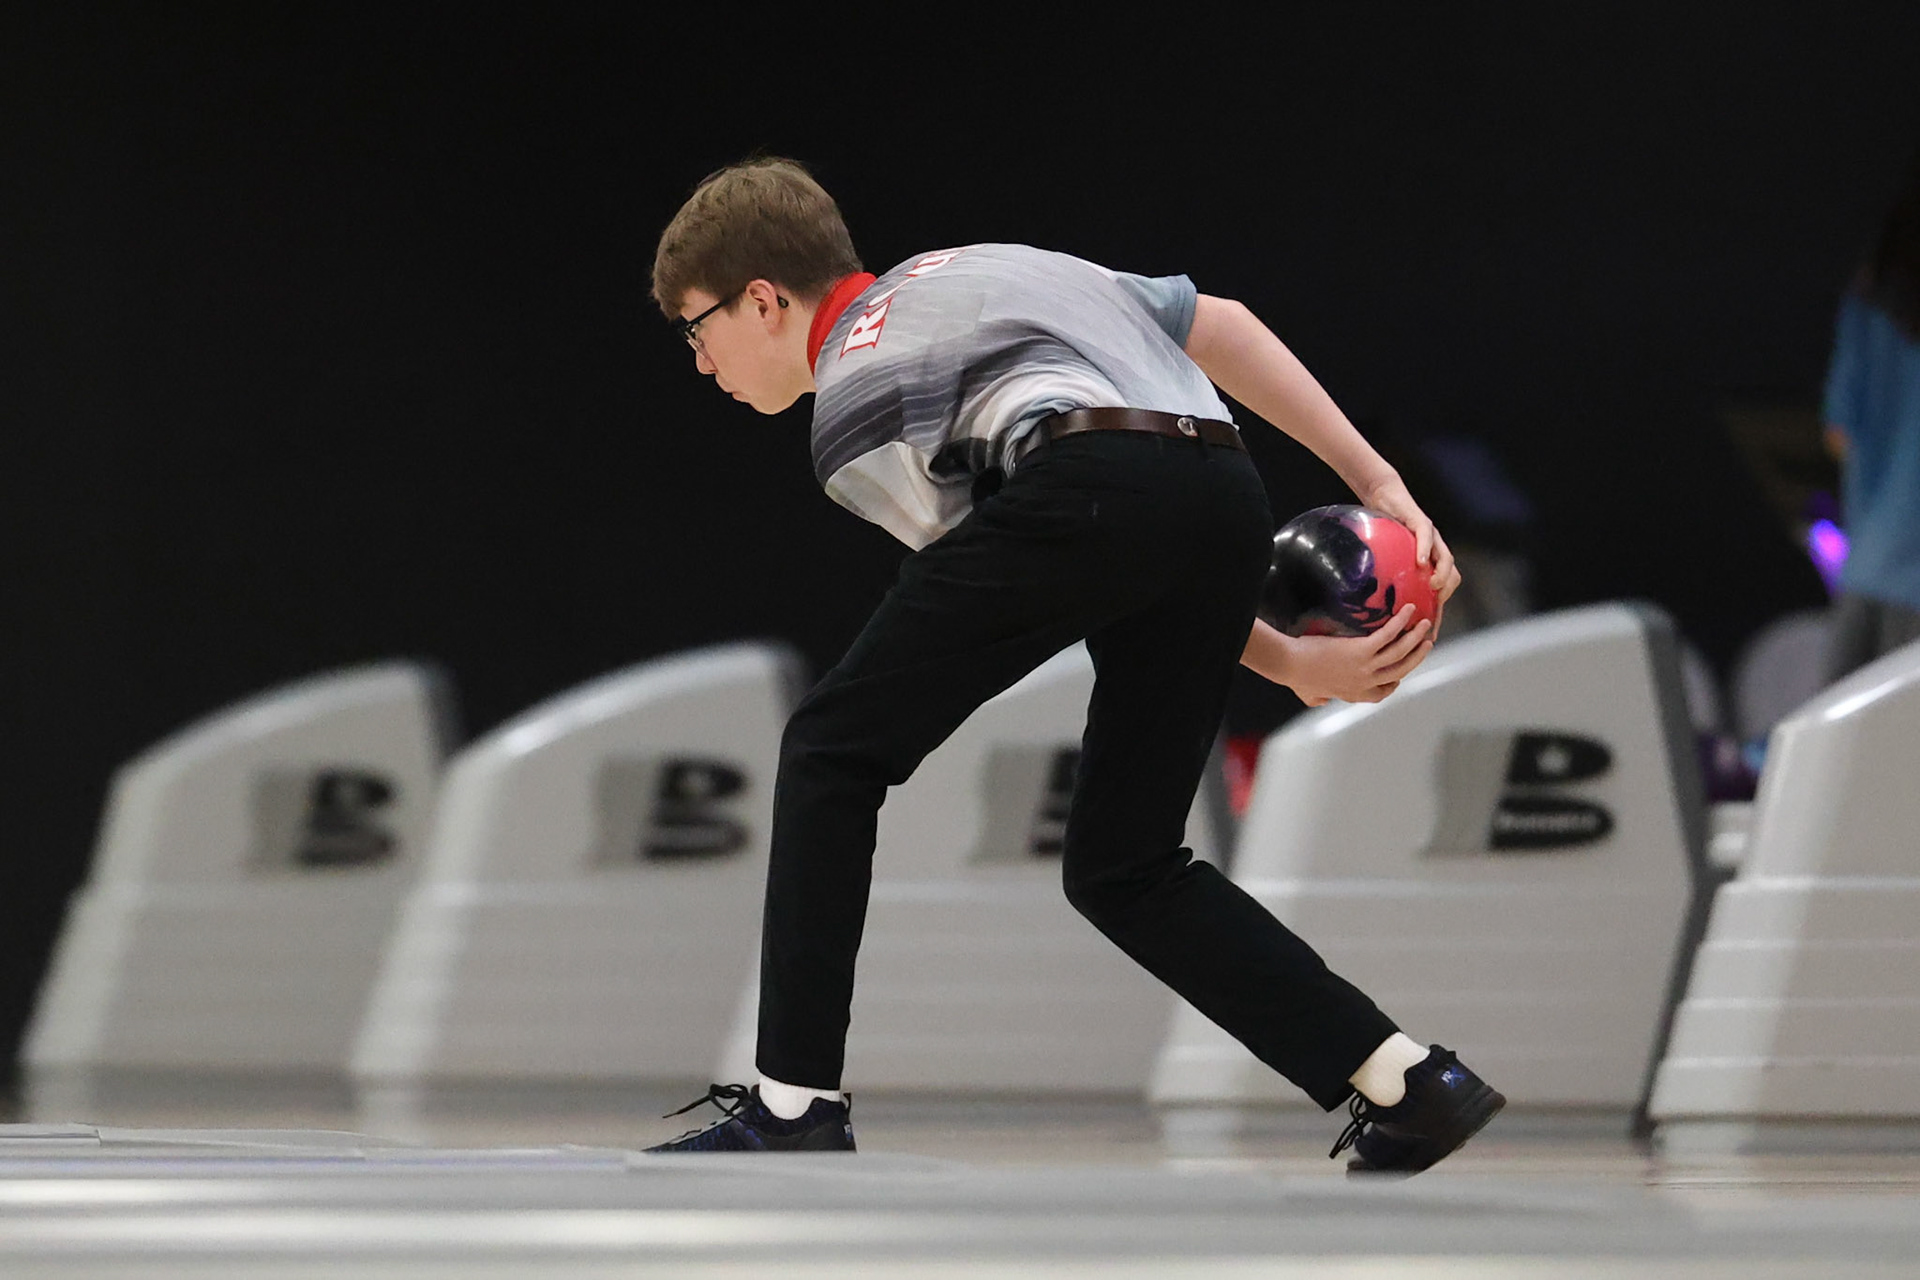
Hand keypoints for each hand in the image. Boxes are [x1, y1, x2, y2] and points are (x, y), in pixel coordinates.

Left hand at [1284, 605, 1433, 705]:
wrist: (1290, 664)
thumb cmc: (1296, 677)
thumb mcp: (1310, 695)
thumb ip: (1319, 700)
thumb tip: (1322, 701)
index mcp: (1354, 695)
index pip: (1384, 691)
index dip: (1397, 681)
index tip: (1402, 673)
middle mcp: (1365, 683)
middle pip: (1401, 670)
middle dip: (1417, 656)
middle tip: (1427, 643)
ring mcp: (1365, 667)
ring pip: (1400, 652)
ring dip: (1416, 637)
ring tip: (1425, 624)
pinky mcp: (1361, 651)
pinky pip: (1388, 635)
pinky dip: (1400, 622)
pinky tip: (1408, 610)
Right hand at [1362, 480, 1460, 625]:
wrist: (1382, 495)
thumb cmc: (1380, 528)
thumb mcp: (1382, 557)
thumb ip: (1383, 576)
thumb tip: (1366, 603)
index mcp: (1427, 563)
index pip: (1440, 592)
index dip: (1437, 612)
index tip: (1429, 634)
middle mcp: (1434, 551)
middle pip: (1452, 577)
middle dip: (1445, 597)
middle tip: (1432, 612)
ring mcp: (1431, 536)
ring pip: (1447, 559)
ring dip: (1442, 574)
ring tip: (1433, 587)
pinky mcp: (1421, 522)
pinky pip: (1428, 537)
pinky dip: (1426, 550)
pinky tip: (1421, 562)